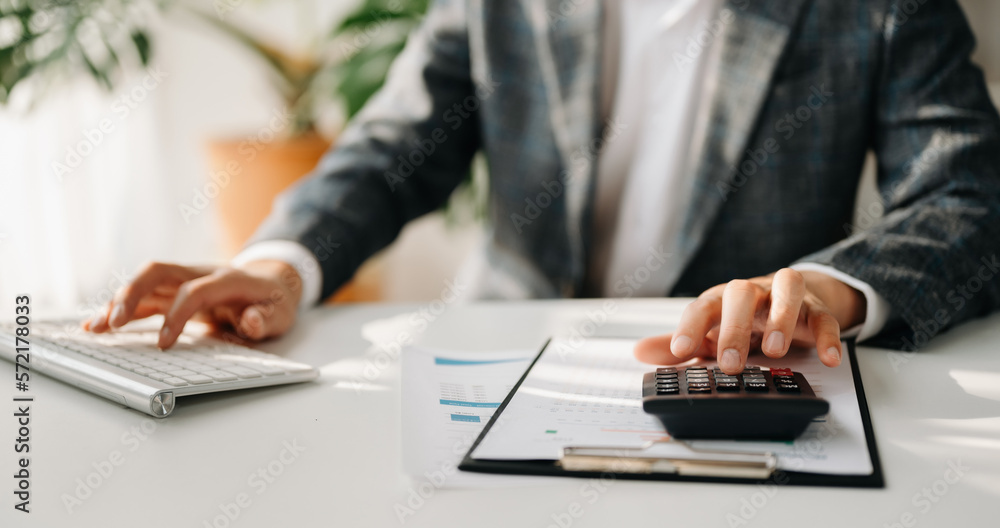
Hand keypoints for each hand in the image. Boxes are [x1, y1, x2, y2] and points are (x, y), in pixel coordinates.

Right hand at [83, 260, 302, 348]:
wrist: (271, 284)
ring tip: (94, 328)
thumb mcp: (280, 314)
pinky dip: (120, 309)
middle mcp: (199, 274)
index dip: (177, 315)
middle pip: (159, 272)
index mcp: (227, 280)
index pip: (195, 291)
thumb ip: (266, 318)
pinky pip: (143, 296)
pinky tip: (97, 325)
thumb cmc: (273, 302)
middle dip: (133, 294)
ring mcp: (184, 280)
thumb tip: (251, 320)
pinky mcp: (174, 291)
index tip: (164, 344)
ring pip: (144, 282)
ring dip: (118, 302)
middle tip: (114, 323)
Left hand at [634, 268, 865, 373]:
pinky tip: (828, 358)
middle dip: (735, 328)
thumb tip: (640, 353)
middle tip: (729, 363)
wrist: (786, 299)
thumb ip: (679, 344)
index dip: (690, 326)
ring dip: (781, 318)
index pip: (702, 305)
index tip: (680, 350)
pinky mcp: (816, 309)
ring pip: (787, 289)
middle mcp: (753, 292)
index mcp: (722, 299)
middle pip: (742, 294)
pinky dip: (829, 336)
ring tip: (775, 351)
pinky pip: (825, 317)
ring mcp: (785, 297)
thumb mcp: (710, 331)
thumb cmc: (742, 317)